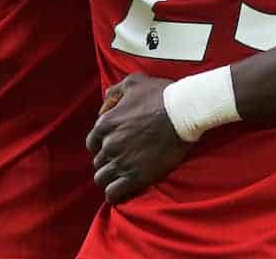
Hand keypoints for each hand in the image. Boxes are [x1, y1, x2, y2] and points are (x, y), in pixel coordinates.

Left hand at [86, 73, 190, 204]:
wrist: (184, 112)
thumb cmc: (161, 95)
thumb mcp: (134, 82)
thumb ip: (116, 90)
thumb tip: (105, 99)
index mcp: (106, 123)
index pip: (92, 142)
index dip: (101, 146)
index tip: (111, 148)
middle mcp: (109, 144)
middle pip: (98, 161)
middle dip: (107, 162)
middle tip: (121, 161)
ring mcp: (121, 162)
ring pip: (102, 178)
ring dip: (109, 178)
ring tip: (119, 178)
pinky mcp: (135, 176)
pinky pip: (113, 192)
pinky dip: (113, 193)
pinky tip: (119, 191)